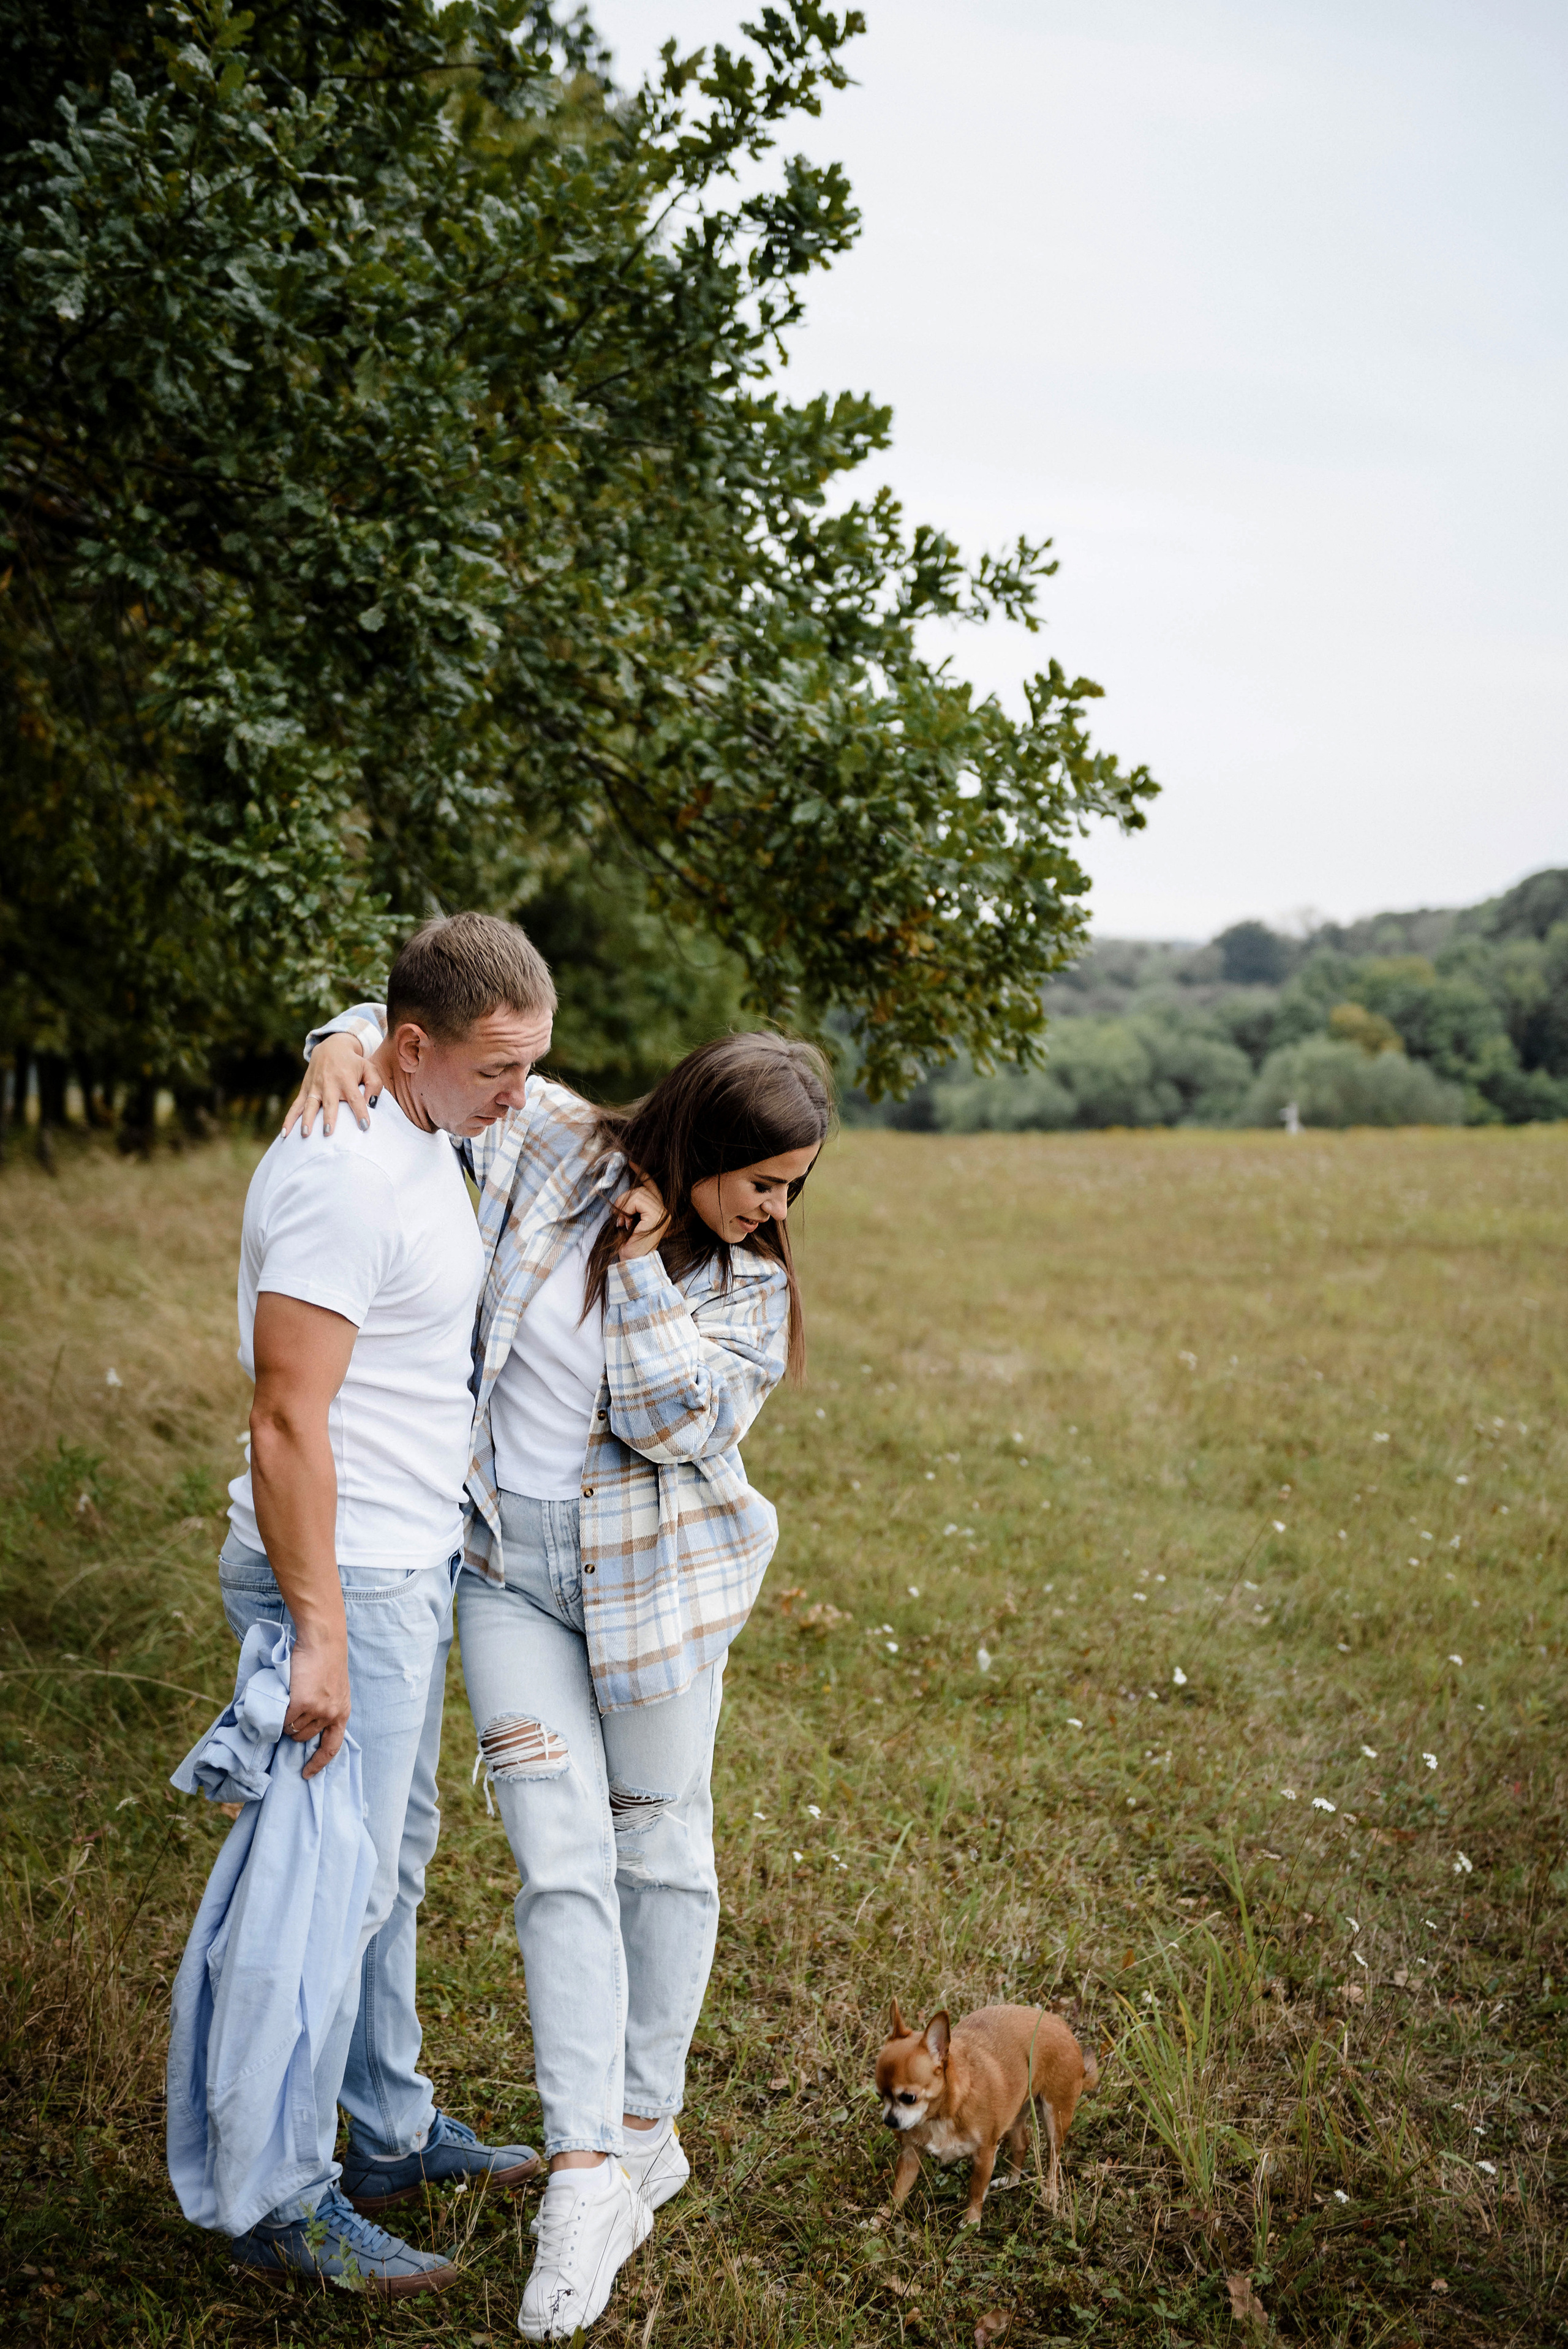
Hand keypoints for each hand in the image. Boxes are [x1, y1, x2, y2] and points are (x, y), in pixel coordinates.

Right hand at [282, 1033, 383, 1136]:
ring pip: (309, 1105)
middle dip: (328, 1117)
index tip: (364, 1126)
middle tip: (328, 1133)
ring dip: (306, 1120)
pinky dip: (289, 1119)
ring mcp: (314, 1087)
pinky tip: (285, 1133)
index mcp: (346, 1079)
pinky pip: (296, 1106)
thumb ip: (375, 1085)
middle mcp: (329, 1083)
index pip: (355, 1098)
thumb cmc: (354, 1063)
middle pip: (329, 1103)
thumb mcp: (369, 1068)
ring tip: (305, 1134)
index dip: (360, 1112)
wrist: (331, 1047)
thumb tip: (372, 1104)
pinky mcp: (305, 1090)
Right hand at [284, 1628, 351, 1779]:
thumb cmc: (326, 1663)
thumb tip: (308, 1725)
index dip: (318, 1763)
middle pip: (304, 1738)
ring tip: (285, 1705)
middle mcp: (331, 1715)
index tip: (306, 1774)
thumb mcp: (335, 1690)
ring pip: (292, 1729)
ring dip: (285, 1723)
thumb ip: (326, 1708)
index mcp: (342, 1713)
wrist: (323, 1642)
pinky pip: (283, 1719)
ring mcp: (317, 1710)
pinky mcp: (301, 1702)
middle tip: (288, 1718)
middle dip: (294, 1732)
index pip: (332, 1748)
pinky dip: (278, 1716)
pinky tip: (279, 1703)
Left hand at [614, 1177, 669, 1260]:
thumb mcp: (628, 1220)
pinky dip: (626, 1209)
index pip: (651, 1186)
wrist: (633, 1262)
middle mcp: (664, 1211)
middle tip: (619, 1218)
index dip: (642, 1173)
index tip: (631, 1163)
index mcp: (658, 1211)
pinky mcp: (657, 1216)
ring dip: (624, 1206)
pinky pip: (636, 1200)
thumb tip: (624, 1194)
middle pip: (641, 1188)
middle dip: (624, 1199)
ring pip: (637, 1193)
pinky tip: (626, 1222)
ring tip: (623, 1222)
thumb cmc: (629, 1244)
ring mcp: (662, 1213)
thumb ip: (631, 1206)